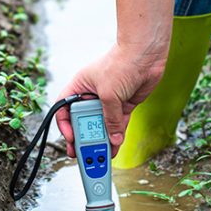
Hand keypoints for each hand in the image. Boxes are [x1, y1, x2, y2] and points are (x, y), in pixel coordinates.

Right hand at [55, 41, 167, 157]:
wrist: (146, 54)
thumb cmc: (122, 63)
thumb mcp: (108, 94)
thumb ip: (110, 118)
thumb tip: (112, 138)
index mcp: (79, 87)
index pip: (64, 108)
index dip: (65, 125)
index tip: (70, 138)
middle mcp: (91, 95)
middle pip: (83, 121)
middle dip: (84, 137)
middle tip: (84, 153)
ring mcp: (108, 100)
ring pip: (101, 125)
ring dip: (101, 140)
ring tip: (100, 156)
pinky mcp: (124, 105)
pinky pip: (118, 124)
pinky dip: (117, 136)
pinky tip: (115, 146)